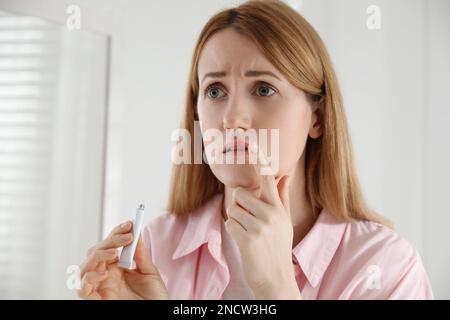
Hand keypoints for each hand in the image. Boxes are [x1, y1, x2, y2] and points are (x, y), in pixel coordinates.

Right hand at [77, 221, 168, 299]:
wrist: (157, 314)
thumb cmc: (153, 299)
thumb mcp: (150, 273)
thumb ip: (140, 254)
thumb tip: (135, 232)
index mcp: (117, 267)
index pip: (110, 245)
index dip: (117, 232)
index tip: (130, 223)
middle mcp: (105, 276)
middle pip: (96, 252)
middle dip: (110, 240)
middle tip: (127, 236)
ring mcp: (99, 287)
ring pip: (85, 267)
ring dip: (98, 255)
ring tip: (115, 251)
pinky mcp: (95, 300)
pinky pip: (82, 288)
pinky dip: (90, 278)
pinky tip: (105, 273)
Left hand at [225, 143, 301, 299]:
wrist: (275, 278)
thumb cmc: (278, 246)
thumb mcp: (284, 220)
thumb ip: (282, 195)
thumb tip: (284, 173)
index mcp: (278, 207)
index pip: (267, 177)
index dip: (259, 159)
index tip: (251, 142)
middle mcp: (270, 213)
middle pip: (240, 193)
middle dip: (239, 204)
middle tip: (249, 218)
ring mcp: (259, 226)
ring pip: (233, 208)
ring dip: (236, 219)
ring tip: (248, 231)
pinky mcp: (247, 238)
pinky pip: (230, 223)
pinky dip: (233, 230)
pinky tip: (245, 240)